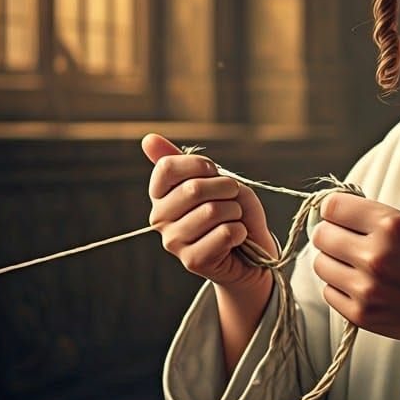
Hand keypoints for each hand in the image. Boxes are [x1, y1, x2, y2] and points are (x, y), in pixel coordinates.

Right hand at [142, 133, 277, 298]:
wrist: (252, 254)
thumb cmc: (232, 212)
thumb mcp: (214, 181)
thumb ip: (184, 162)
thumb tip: (147, 138)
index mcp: (160, 196)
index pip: (166, 168)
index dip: (199, 165)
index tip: (214, 172)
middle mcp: (159, 219)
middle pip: (193, 188)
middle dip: (226, 188)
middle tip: (233, 198)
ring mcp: (173, 242)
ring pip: (213, 211)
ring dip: (235, 212)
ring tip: (234, 220)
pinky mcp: (192, 261)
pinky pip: (226, 232)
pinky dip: (241, 231)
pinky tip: (237, 239)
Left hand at [309, 191, 399, 349]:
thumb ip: (373, 218)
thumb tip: (329, 212)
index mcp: (392, 225)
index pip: (333, 206)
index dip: (334, 210)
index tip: (339, 216)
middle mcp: (376, 255)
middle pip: (322, 235)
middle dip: (331, 234)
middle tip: (347, 241)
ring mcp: (366, 288)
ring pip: (320, 264)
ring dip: (334, 262)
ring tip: (358, 265)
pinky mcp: (361, 315)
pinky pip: (329, 292)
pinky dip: (340, 287)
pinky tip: (364, 286)